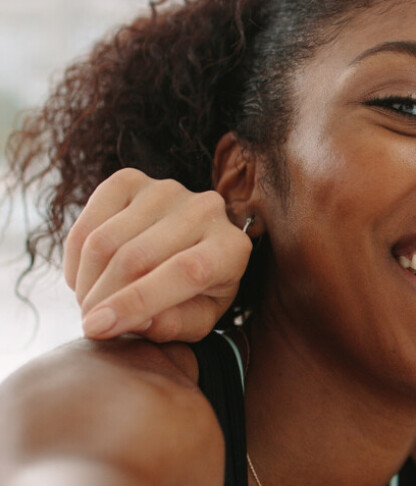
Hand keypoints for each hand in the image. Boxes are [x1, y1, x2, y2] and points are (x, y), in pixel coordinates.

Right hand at [65, 168, 250, 341]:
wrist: (188, 247)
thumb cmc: (196, 293)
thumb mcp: (196, 320)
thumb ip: (171, 325)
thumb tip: (134, 319)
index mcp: (231, 248)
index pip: (185, 271)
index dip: (136, 302)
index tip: (97, 328)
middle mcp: (205, 210)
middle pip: (137, 257)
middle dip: (101, 298)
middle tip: (91, 324)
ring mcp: (167, 190)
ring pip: (105, 241)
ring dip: (85, 282)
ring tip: (89, 303)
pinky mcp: (131, 180)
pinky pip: (87, 222)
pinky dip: (74, 258)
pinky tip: (83, 278)